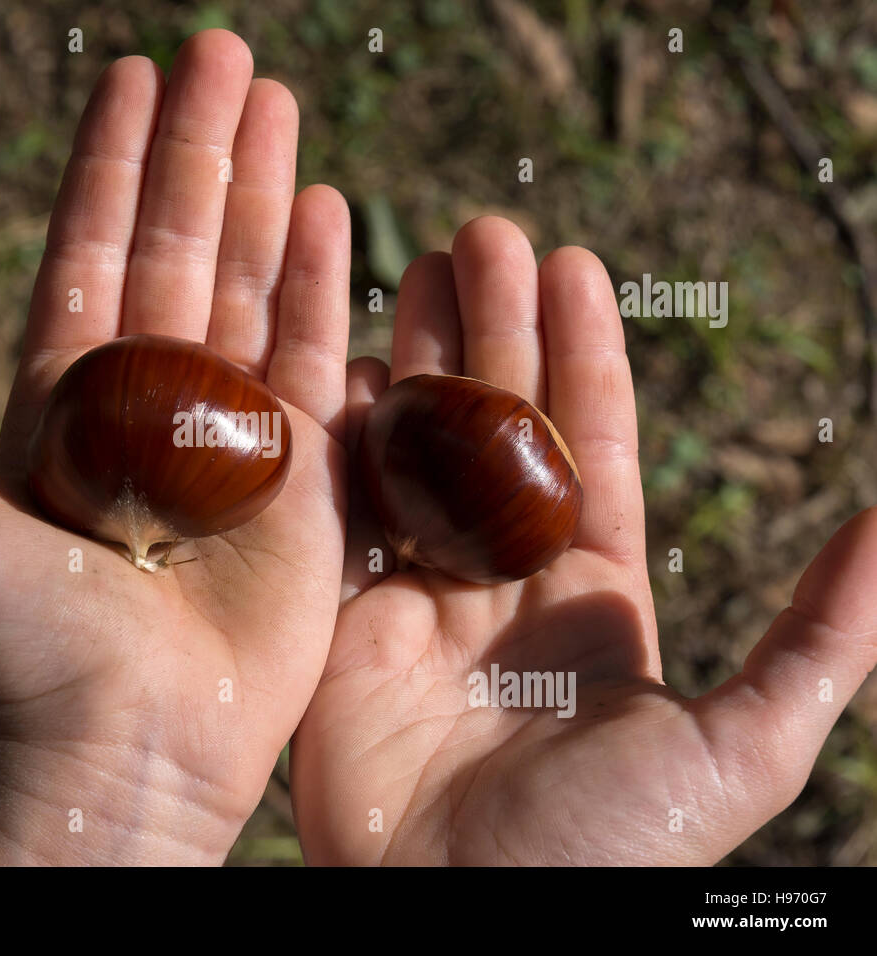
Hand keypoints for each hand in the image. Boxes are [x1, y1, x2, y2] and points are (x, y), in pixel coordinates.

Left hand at [0, 29, 351, 863]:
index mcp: (61, 398)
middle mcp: (151, 402)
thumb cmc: (0, 650)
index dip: (111, 160)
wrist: (111, 748)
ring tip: (280, 99)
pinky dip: (323, 280)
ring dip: (266, 188)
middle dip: (203, 145)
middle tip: (228, 51)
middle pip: (181, 244)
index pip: (92, 248)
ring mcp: (233, 434)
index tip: (135, 73)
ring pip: (252, 282)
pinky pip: (318, 356)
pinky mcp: (304, 477)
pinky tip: (331, 205)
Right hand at [290, 216, 876, 864]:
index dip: (584, 354)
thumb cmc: (607, 854)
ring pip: (416, 448)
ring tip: (411, 266)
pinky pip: (339, 511)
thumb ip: (820, 637)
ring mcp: (416, 594)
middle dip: (490, 327)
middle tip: (480, 235)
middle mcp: (502, 577)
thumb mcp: (740, 745)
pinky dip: (337, 437)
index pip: (592, 444)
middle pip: (496, 424)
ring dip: (414, 357)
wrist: (469, 921)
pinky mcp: (342, 620)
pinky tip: (339, 362)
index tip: (574, 265)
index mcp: (592, 592)